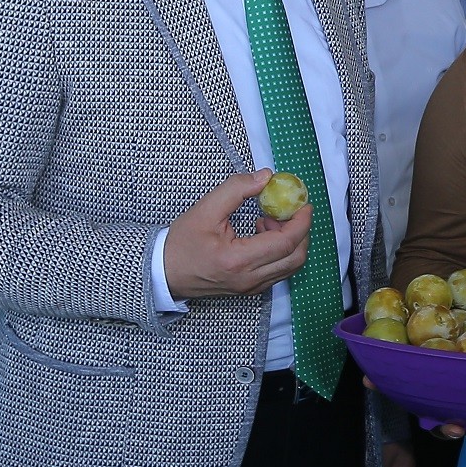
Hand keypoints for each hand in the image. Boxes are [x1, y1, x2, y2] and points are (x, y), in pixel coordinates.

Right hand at [162, 170, 311, 299]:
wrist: (163, 272)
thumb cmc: (181, 243)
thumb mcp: (205, 209)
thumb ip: (236, 189)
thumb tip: (266, 177)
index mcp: (238, 260)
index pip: (285, 242)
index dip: (301, 221)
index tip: (303, 202)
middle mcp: (249, 279)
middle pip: (296, 257)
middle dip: (301, 231)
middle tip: (290, 209)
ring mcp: (251, 287)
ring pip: (290, 267)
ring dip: (291, 241)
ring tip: (269, 220)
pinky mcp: (249, 289)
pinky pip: (278, 272)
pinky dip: (281, 252)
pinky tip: (262, 234)